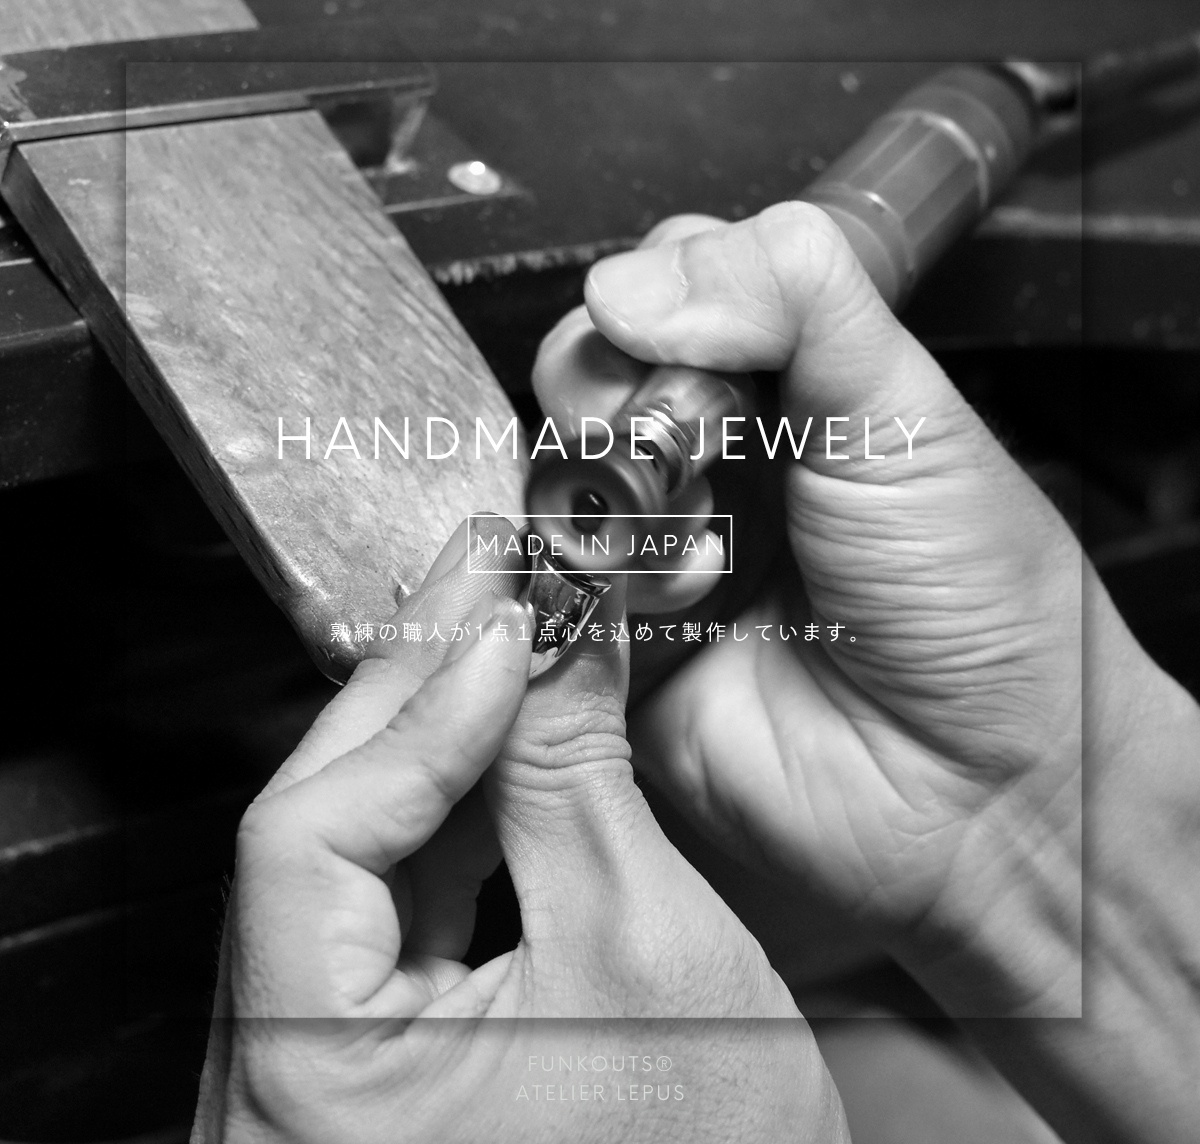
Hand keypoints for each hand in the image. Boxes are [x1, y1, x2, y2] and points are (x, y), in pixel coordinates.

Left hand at [192, 516, 848, 1143]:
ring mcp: (323, 1066)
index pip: (306, 842)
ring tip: (504, 633)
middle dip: (420, 693)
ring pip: (358, 851)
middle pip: (321, 831)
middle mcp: (285, 1083)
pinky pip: (391, 897)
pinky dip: (452, 807)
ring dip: (440, 737)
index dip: (414, 717)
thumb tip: (553, 635)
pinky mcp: (373, 1050)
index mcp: (316, 1086)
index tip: (504, 631)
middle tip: (488, 582)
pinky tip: (503, 734)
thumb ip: (575, 774)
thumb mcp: (644, 944)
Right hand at [533, 203, 1173, 1018]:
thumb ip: (796, 296)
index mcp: (779, 387)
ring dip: (615, 498)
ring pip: (554, 473)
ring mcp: (653, 550)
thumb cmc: (970, 598)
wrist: (975, 786)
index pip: (666, 289)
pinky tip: (673, 603)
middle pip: (586, 374)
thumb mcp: (904, 410)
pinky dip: (589, 581)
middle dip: (614, 396)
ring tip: (703, 546)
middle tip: (688, 445)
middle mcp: (704, 463)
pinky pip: (544, 585)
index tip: (681, 336)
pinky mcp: (612, 643)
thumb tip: (632, 281)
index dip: (653, 295)